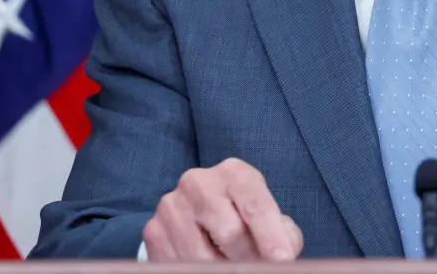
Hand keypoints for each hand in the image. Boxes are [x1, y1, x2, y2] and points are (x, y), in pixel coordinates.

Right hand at [142, 158, 303, 261]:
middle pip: (229, 232)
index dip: (271, 236)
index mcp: (234, 173)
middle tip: (258, 269)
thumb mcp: (264, 216)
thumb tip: (282, 254)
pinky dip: (199, 271)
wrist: (198, 212)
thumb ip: (280, 232)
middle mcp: (199, 182)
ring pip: (202, 255)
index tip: (282, 259)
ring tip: (235, 268)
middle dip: (249, 258)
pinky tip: (210, 267)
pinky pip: (179, 263)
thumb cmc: (242, 215)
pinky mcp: (154, 230)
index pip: (255, 205)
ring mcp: (172, 205)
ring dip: (223, 269)